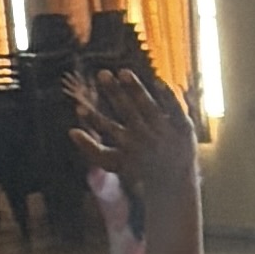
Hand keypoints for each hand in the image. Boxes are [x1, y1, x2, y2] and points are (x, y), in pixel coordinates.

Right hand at [68, 70, 200, 201]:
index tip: (79, 106)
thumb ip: (92, 149)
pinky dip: (167, 96)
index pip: (107, 129)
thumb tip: (71, 132)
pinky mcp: (183, 129)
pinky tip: (159, 80)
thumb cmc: (138, 169)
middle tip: (102, 73)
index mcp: (128, 146)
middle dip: (113, 93)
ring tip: (123, 71)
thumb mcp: (114, 163)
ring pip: (148, 106)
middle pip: (127, 112)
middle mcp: (146, 139)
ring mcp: (165, 133)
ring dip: (135, 89)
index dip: (93, 118)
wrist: (175, 182)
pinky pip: (175, 109)